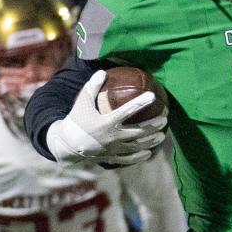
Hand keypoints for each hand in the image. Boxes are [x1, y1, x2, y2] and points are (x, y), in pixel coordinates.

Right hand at [46, 70, 167, 165]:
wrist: (66, 145)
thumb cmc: (76, 120)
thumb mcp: (82, 102)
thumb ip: (91, 87)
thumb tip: (102, 72)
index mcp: (105, 122)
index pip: (127, 111)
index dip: (140, 103)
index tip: (152, 96)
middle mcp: (111, 137)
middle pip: (138, 132)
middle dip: (153, 125)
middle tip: (164, 119)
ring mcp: (112, 149)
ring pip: (136, 146)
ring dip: (151, 141)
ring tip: (162, 135)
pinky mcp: (111, 158)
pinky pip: (127, 159)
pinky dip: (139, 157)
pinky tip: (148, 153)